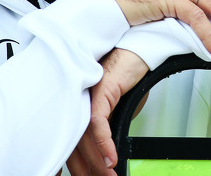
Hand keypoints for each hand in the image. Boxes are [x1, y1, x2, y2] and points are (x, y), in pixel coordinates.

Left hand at [66, 49, 148, 175]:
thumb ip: (113, 123)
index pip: (70, 141)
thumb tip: (109, 146)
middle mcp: (77, 101)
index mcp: (79, 105)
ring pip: (84, 138)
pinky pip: (97, 124)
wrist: (140, 47)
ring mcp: (86, 96)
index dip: (75, 164)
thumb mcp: (122, 105)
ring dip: (97, 162)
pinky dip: (104, 144)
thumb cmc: (129, 70)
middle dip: (84, 169)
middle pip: (73, 143)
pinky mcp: (99, 92)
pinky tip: (111, 158)